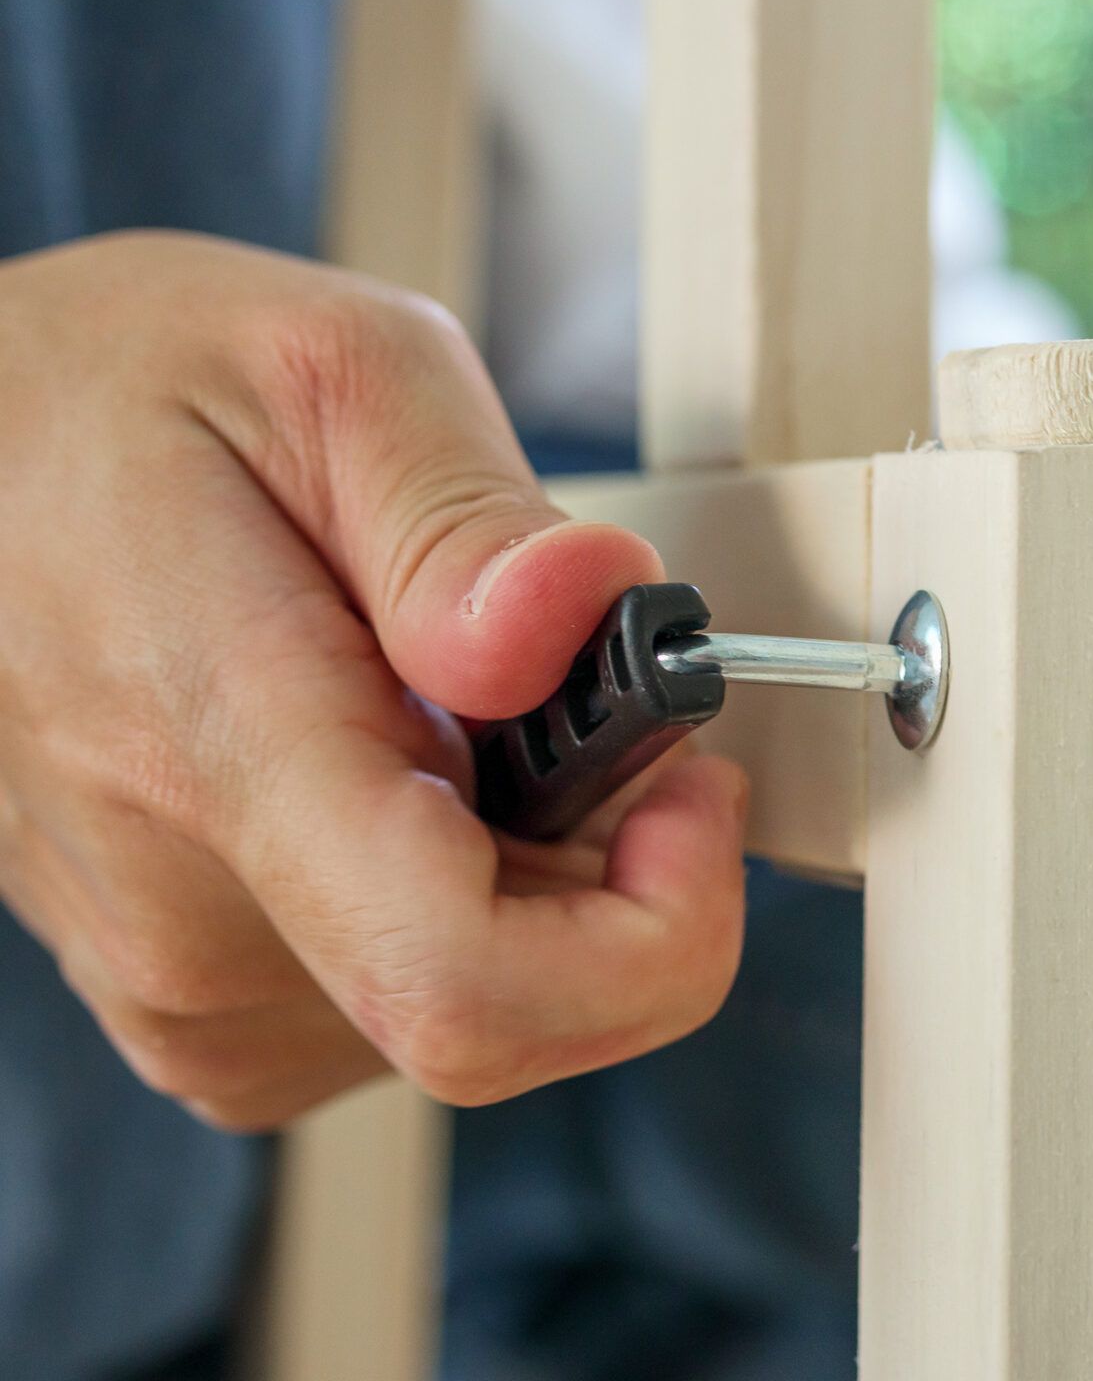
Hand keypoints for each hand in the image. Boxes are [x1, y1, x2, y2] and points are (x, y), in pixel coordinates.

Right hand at [0, 233, 747, 1130]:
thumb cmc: (116, 394)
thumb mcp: (328, 367)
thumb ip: (469, 517)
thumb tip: (584, 618)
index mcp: (226, 761)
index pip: (472, 986)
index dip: (655, 926)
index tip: (687, 791)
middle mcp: (190, 930)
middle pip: (521, 1010)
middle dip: (618, 870)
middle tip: (578, 699)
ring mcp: (179, 990)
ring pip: (480, 1014)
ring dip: (539, 877)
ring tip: (451, 707)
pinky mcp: (193, 1011)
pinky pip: (407, 1009)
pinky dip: (467, 904)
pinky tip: (405, 773)